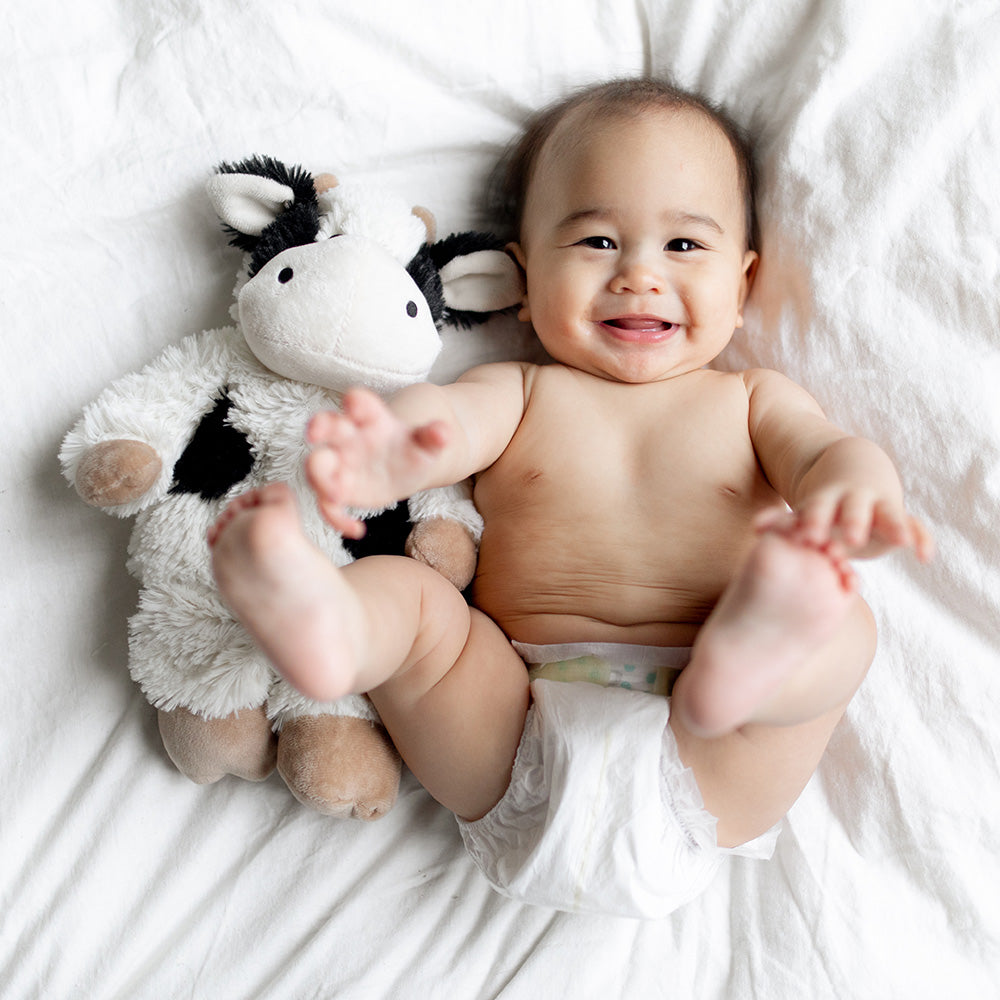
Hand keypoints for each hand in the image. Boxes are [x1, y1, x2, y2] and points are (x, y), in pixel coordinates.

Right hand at [305, 387, 449, 536]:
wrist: (406, 466)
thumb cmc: (413, 448)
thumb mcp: (428, 443)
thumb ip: (434, 436)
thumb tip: (444, 433)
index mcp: (372, 419)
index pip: (361, 403)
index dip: (356, 400)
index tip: (353, 402)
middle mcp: (349, 437)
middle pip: (327, 426)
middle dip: (319, 427)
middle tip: (315, 434)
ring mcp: (340, 462)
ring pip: (317, 466)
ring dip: (321, 479)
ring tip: (337, 497)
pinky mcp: (339, 488)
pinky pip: (327, 503)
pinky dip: (336, 518)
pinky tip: (357, 530)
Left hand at [755, 487, 933, 562]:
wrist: (854, 470)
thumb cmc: (825, 506)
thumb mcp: (805, 512)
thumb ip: (783, 523)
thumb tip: (756, 527)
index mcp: (826, 502)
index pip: (817, 511)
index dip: (814, 523)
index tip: (808, 539)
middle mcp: (853, 502)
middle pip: (852, 511)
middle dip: (852, 522)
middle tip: (852, 538)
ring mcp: (879, 507)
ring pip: (887, 514)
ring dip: (892, 526)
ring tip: (901, 541)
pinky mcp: (900, 517)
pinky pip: (916, 526)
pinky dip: (922, 538)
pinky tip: (924, 556)